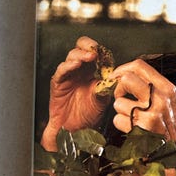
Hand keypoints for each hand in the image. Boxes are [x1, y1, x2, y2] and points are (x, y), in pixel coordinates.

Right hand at [41, 36, 109, 150]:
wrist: (76, 129)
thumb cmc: (90, 113)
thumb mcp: (104, 97)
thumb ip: (108, 85)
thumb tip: (117, 75)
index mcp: (93, 70)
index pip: (96, 51)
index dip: (100, 50)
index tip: (106, 52)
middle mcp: (80, 69)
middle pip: (82, 48)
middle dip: (89, 45)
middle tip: (96, 50)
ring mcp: (69, 74)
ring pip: (72, 56)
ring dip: (81, 54)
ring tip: (89, 56)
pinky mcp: (58, 82)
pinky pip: (61, 70)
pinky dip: (68, 66)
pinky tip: (75, 64)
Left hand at [111, 59, 175, 147]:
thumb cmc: (168, 127)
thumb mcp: (167, 102)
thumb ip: (150, 87)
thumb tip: (124, 75)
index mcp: (167, 88)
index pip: (140, 66)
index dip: (122, 69)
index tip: (115, 77)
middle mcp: (161, 97)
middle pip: (126, 79)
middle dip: (118, 89)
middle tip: (121, 98)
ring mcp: (152, 113)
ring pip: (118, 102)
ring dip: (120, 112)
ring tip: (132, 119)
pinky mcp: (142, 128)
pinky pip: (117, 120)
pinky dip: (121, 125)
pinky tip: (132, 130)